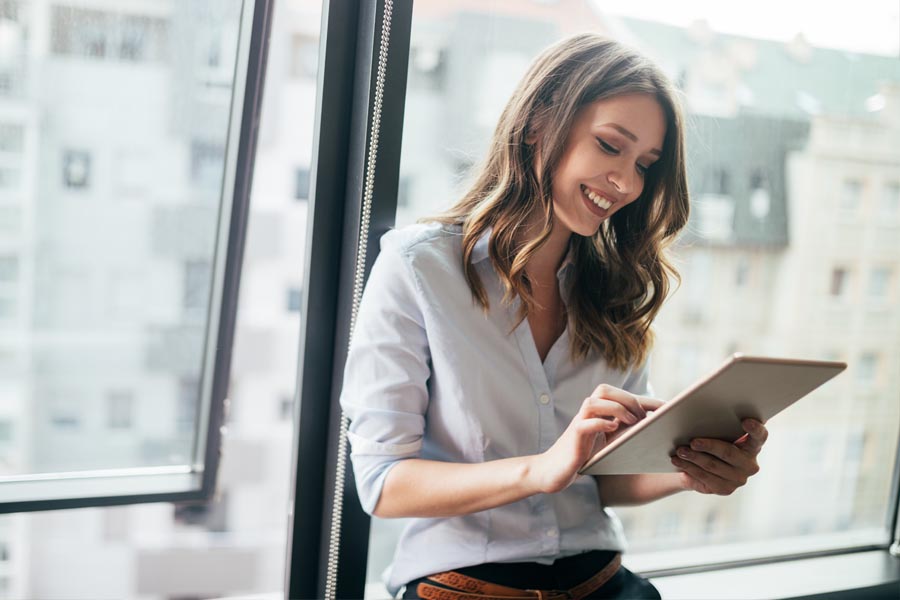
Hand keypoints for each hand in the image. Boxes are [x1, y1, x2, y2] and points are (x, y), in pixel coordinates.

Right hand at [529, 384, 663, 494]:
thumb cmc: (585, 457)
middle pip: (604, 390)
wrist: (555, 471)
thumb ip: (625, 432)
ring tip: (631, 422)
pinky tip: (613, 429)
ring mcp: (579, 423)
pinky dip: (601, 423)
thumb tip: (654, 429)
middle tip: (642, 418)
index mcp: (598, 412)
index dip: (646, 399)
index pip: (622, 396)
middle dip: (628, 400)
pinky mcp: (573, 437)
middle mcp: (587, 413)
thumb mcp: (609, 443)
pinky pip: (586, 423)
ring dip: (615, 408)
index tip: (668, 408)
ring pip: (594, 402)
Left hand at [671, 419, 768, 494]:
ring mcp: (739, 478)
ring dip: (694, 457)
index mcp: (753, 444)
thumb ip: (716, 421)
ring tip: (679, 451)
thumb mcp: (716, 430)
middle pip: (729, 452)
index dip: (755, 428)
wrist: (701, 466)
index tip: (745, 421)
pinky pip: (704, 477)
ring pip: (713, 465)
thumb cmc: (711, 439)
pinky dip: (689, 467)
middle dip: (709, 446)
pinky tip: (678, 461)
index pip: (760, 436)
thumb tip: (694, 407)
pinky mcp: (725, 489)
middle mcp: (750, 463)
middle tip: (693, 441)